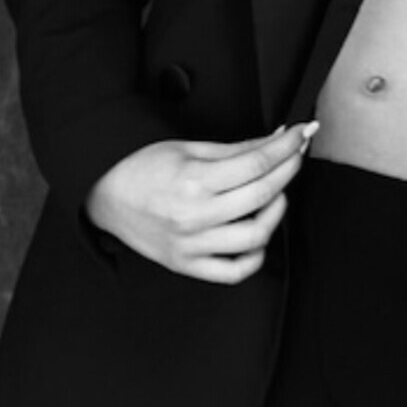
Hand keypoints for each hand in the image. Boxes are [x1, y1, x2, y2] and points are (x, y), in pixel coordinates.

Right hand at [85, 123, 318, 282]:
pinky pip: (234, 271)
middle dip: (288, 170)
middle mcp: (194, 216)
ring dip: (276, 213)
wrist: (104, 193)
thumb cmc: (143, 167)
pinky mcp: (187, 265)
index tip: (301, 135)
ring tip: (274, 196)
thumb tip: (277, 140)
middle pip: (263, 196)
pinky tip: (256, 235)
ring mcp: (191, 245)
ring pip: (256, 237)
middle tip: (295, 156)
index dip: (287, 147)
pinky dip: (255, 255)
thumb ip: (237, 149)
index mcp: (193, 180)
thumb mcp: (189, 148)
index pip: (257, 163)